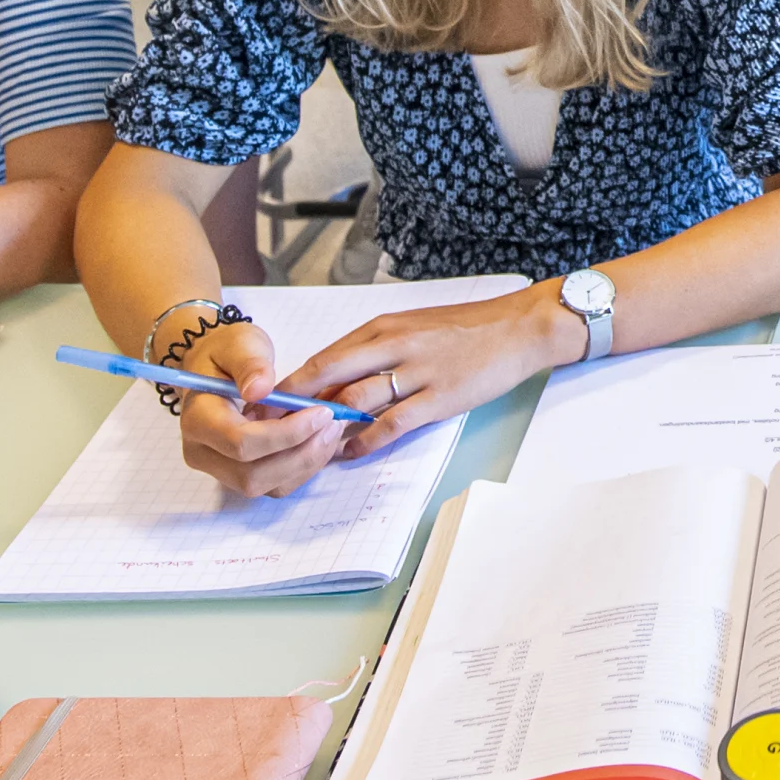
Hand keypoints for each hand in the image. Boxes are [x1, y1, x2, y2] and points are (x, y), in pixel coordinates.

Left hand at [173, 291, 570, 498]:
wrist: (517, 328)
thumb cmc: (463, 329)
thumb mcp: (411, 327)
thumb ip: (374, 350)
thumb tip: (335, 377)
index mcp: (382, 327)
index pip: (324, 357)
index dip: (290, 384)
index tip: (263, 404)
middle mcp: (392, 346)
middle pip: (328, 377)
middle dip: (294, 406)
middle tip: (267, 431)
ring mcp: (415, 372)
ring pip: (355, 401)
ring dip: (327, 427)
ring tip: (304, 448)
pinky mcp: (438, 397)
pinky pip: (392, 423)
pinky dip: (366, 440)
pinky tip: (349, 452)